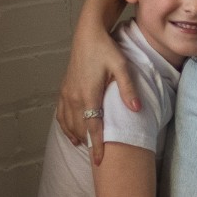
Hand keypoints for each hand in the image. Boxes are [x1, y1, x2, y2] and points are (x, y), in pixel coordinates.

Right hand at [56, 22, 138, 164]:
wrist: (88, 35)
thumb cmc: (106, 49)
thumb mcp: (122, 67)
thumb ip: (128, 89)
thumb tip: (136, 109)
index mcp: (89, 94)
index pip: (93, 127)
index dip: (97, 146)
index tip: (100, 162)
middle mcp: (74, 97)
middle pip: (80, 128)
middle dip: (88, 144)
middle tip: (98, 160)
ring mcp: (67, 94)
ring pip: (69, 124)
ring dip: (77, 136)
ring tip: (87, 148)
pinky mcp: (64, 90)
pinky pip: (61, 115)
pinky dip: (65, 127)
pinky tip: (72, 134)